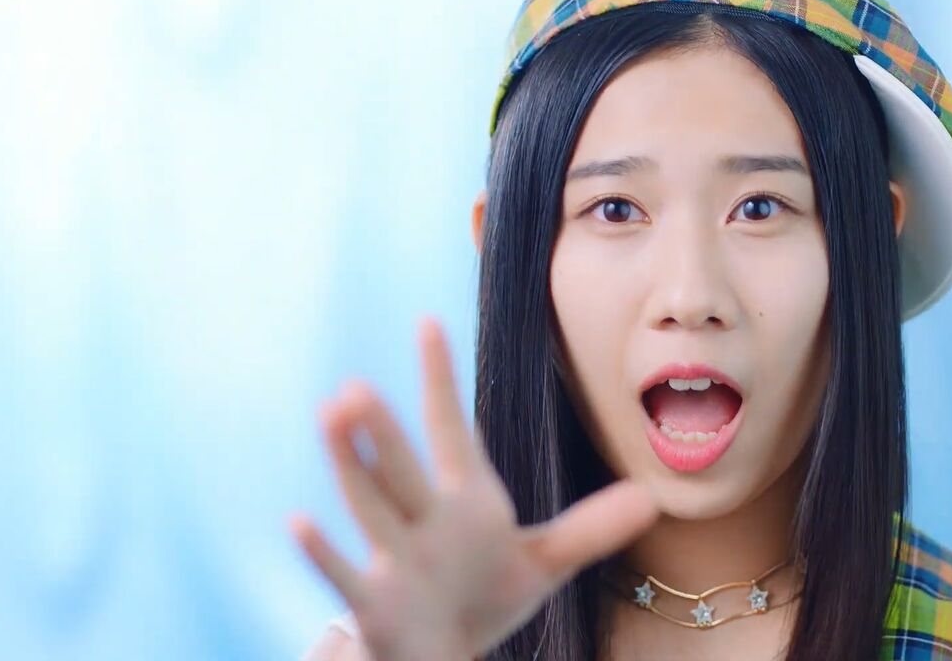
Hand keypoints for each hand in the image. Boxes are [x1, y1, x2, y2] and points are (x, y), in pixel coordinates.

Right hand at [290, 317, 658, 660]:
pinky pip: (347, 576)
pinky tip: (299, 521)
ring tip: (331, 412)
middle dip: (385, 429)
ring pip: (370, 506)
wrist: (444, 653)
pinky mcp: (377, 604)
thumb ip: (589, 529)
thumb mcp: (541, 563)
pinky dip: (324, 553)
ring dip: (350, 464)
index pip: (450, 430)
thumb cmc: (481, 597)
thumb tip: (652, 498)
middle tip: (360, 382)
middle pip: (404, 466)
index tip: (428, 322)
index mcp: (465, 499)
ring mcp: (397, 560)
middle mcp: (425, 519)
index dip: (441, 380)